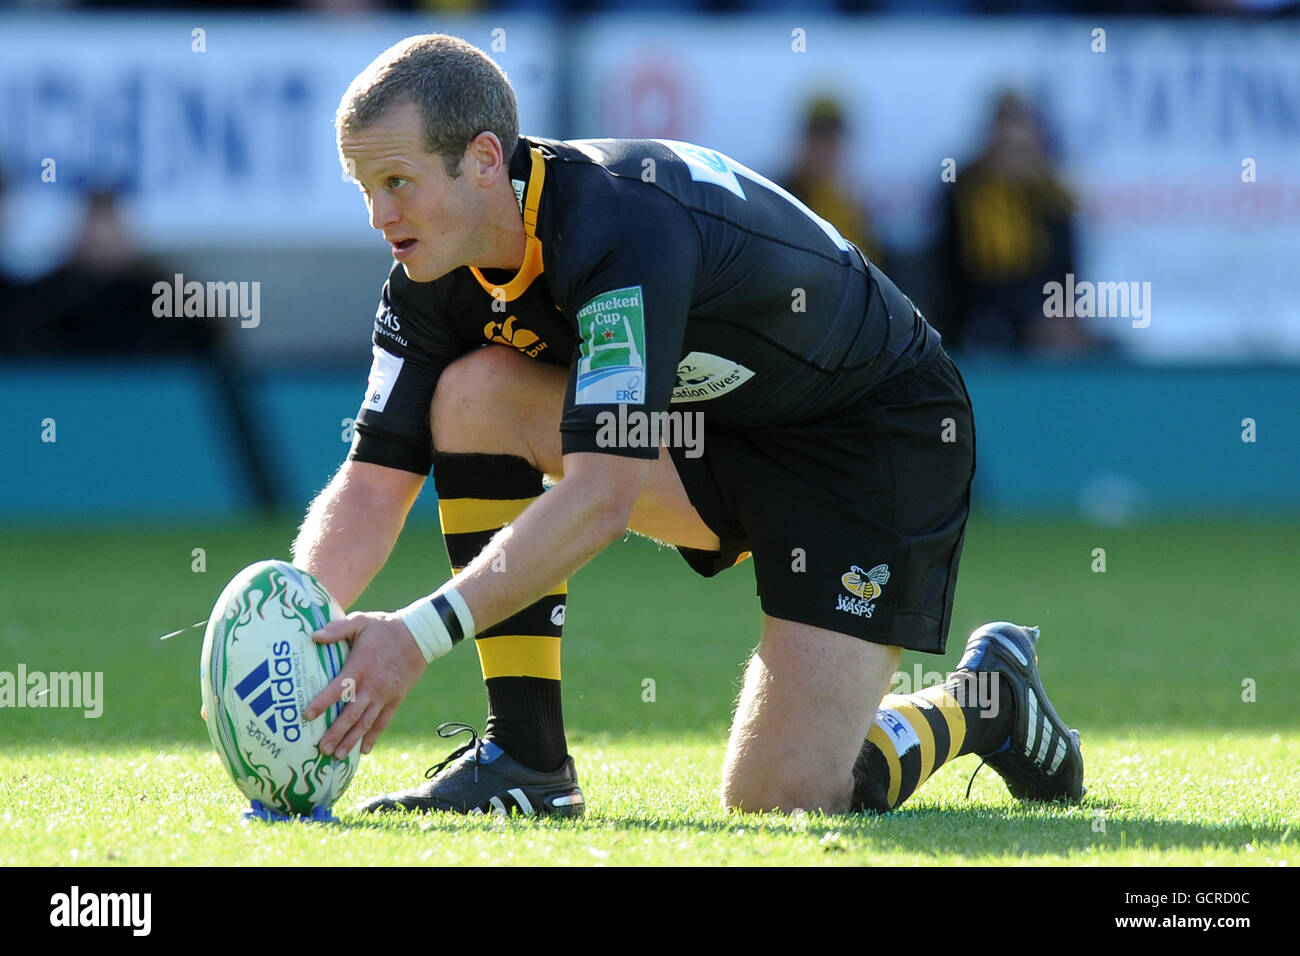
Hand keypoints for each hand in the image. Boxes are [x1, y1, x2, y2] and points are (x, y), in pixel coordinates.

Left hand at [303, 611, 427, 757]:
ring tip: (338, 756)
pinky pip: (384, 721)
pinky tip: (364, 749)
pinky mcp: (396, 698)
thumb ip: (337, 629)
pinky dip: (374, 736)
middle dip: (335, 733)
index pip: (337, 690)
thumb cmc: (385, 627)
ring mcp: (385, 694)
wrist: (419, 635)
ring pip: (366, 722)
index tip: (307, 715)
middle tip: (321, 749)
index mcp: (359, 668)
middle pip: (351, 714)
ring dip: (351, 740)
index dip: (322, 703)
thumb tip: (314, 636)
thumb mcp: (361, 622)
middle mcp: (372, 686)